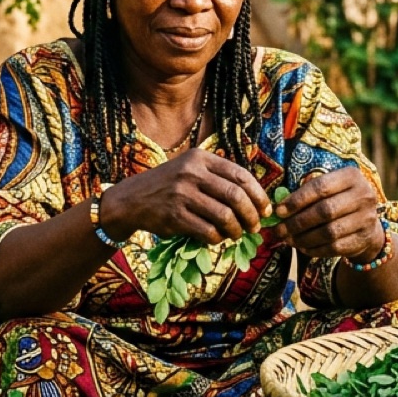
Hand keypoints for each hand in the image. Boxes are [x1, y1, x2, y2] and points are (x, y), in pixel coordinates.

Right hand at [99, 149, 270, 243]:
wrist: (132, 199)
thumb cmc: (168, 185)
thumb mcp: (190, 169)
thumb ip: (218, 177)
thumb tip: (255, 198)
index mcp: (200, 158)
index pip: (240, 175)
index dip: (259, 195)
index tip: (265, 209)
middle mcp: (192, 173)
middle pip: (236, 196)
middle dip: (251, 215)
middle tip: (255, 226)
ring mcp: (182, 194)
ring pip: (224, 216)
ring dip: (236, 230)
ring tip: (236, 234)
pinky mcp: (175, 216)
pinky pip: (208, 232)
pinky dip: (218, 239)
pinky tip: (216, 238)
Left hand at [267, 167, 385, 260]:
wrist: (368, 223)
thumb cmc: (339, 200)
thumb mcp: (330, 187)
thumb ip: (309, 191)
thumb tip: (279, 208)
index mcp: (351, 176)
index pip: (320, 187)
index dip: (297, 200)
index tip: (279, 211)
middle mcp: (363, 196)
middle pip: (325, 211)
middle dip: (297, 222)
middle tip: (279, 230)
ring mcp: (366, 219)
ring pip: (329, 232)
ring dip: (303, 238)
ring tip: (288, 239)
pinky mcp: (363, 239)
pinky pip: (334, 248)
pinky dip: (315, 249)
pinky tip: (302, 247)